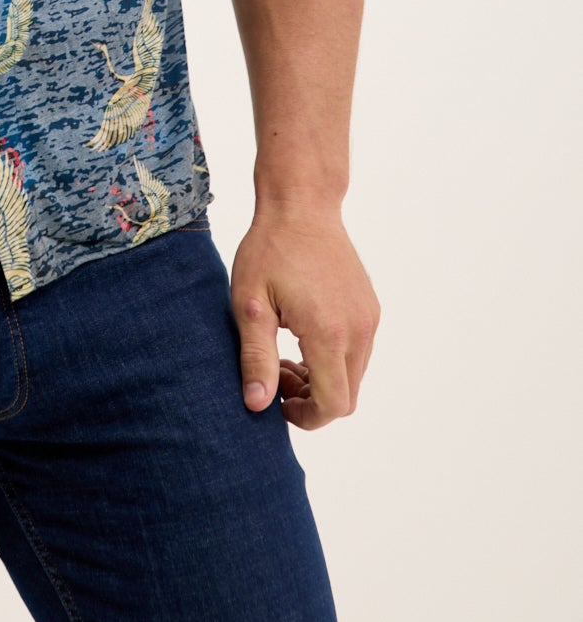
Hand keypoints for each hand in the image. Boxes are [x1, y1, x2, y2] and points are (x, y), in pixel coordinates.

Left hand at [230, 207, 379, 429]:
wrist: (302, 204)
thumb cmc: (270, 249)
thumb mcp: (250, 304)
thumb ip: (256, 358)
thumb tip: (257, 406)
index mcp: (329, 332)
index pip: (333, 405)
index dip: (305, 417)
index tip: (276, 402)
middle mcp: (359, 329)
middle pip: (347, 397)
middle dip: (311, 400)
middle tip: (275, 373)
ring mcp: (369, 318)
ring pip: (354, 376)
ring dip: (322, 380)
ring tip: (284, 355)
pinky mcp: (370, 308)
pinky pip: (359, 352)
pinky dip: (334, 360)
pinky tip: (302, 336)